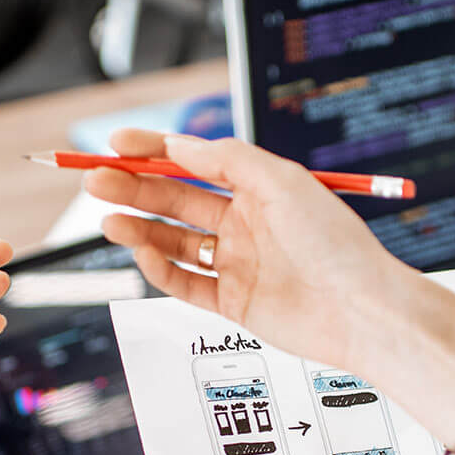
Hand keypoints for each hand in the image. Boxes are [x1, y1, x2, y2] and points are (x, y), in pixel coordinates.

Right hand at [87, 130, 454, 444]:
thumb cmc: (334, 242)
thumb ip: (227, 159)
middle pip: (175, 200)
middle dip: (132, 188)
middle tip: (93, 180)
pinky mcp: (232, 303)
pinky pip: (184, 283)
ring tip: (107, 218)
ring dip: (138, 227)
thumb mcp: (282, 181)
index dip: (152, 151)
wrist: (362, 310)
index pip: (193, 162)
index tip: (116, 144)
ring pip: (173, 242)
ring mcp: (237, 263)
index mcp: (259, 188)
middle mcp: (245, 223)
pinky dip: (159, 268)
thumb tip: (177, 144)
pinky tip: (141, 251)